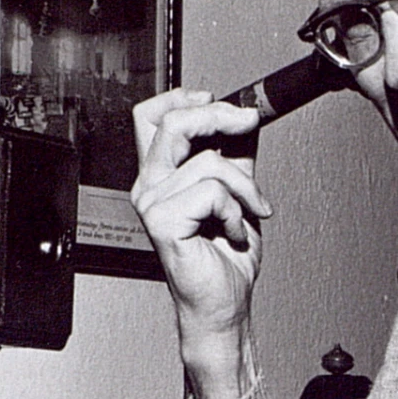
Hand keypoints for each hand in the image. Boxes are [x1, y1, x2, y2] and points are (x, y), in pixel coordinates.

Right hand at [129, 88, 268, 398]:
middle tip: (248, 123)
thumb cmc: (225, 257)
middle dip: (220, 116)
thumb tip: (243, 118)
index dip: (183, 97)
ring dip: (243, 189)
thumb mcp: (236, 192)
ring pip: (209, 162)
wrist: (223, 301)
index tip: (217, 100)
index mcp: (160, 175)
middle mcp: (149, 186)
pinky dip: (234, 211)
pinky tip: (232, 231)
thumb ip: (234, 156)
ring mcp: (152, 204)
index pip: (152, 116)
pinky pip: (211, 192)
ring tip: (248, 214)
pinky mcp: (163, 222)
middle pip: (174, 122)